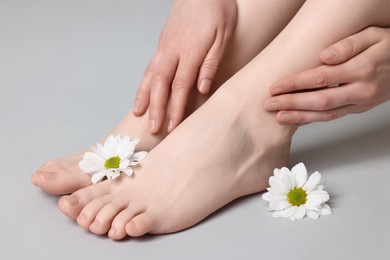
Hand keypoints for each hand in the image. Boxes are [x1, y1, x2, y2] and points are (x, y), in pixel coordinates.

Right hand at [133, 0, 237, 132]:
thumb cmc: (217, 11)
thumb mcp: (223, 35)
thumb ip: (212, 62)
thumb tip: (203, 88)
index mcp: (190, 50)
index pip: (180, 85)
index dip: (176, 107)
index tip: (173, 125)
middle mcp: (172, 50)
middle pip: (160, 84)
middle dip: (156, 108)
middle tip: (153, 129)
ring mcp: (164, 47)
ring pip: (150, 75)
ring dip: (145, 97)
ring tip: (139, 116)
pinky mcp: (162, 44)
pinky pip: (150, 67)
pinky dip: (144, 83)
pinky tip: (143, 94)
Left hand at [264, 27, 389, 124]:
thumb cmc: (389, 47)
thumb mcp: (373, 35)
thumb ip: (348, 45)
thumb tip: (323, 56)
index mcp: (362, 69)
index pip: (320, 78)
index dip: (295, 84)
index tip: (276, 86)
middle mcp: (361, 90)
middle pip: (319, 101)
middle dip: (291, 103)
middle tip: (269, 104)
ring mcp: (361, 102)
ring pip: (326, 114)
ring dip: (299, 117)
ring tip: (278, 117)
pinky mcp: (359, 108)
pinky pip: (333, 116)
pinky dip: (313, 119)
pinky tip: (298, 118)